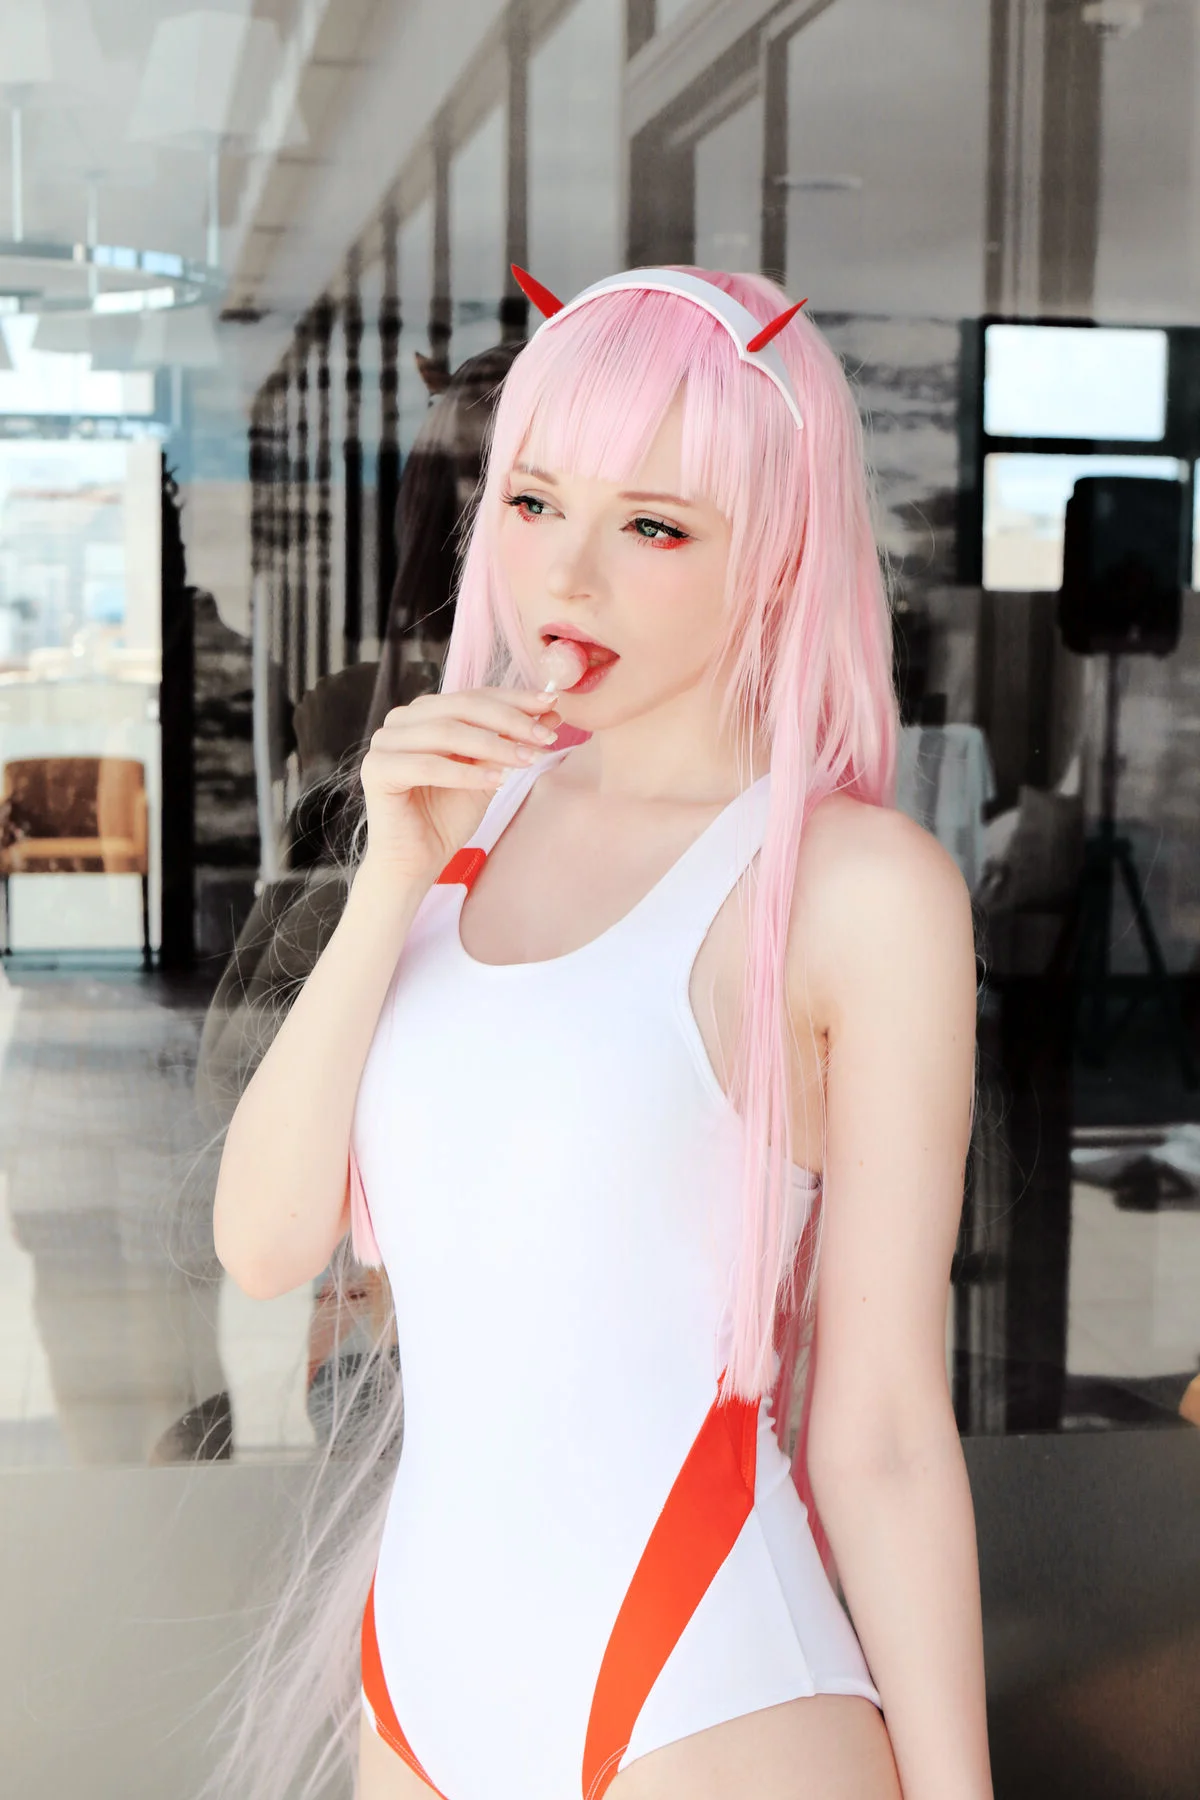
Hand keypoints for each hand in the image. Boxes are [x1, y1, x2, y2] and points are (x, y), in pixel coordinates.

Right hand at [355, 686, 560, 883]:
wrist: (417, 862)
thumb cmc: (448, 817)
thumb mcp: (488, 773)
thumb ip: (510, 742)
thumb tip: (550, 712)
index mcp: (425, 713)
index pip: (474, 696)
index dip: (514, 699)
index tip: (551, 704)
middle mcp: (401, 720)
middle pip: (461, 707)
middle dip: (509, 721)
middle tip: (544, 737)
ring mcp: (385, 742)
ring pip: (446, 733)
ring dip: (493, 746)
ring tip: (528, 761)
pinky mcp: (377, 770)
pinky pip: (428, 766)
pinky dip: (466, 773)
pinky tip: (498, 781)